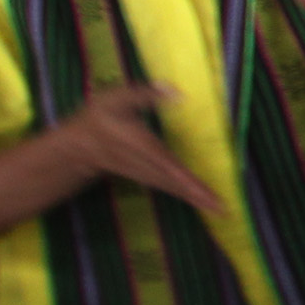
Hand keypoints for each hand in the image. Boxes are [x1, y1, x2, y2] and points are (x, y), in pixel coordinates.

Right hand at [58, 83, 225, 215]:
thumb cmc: (99, 119)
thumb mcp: (117, 99)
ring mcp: (147, 175)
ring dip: (197, 200)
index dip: (187, 180)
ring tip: (220, 211)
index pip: (169, 166)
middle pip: (177, 184)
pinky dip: (187, 196)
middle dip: (199, 197)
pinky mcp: (148, 177)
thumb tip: (176, 92)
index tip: (204, 192)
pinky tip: (202, 201)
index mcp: (144, 146)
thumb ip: (146, 95)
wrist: (79, 147)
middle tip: (225, 212)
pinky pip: (171, 188)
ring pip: (175, 189)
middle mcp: (148, 165)